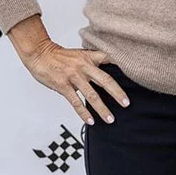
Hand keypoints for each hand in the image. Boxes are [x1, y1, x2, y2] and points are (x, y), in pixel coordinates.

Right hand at [8, 16, 128, 124]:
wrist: (39, 53)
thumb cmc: (59, 56)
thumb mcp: (79, 54)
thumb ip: (93, 62)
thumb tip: (108, 71)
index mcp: (89, 57)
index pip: (110, 59)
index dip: (123, 65)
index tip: (136, 74)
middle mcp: (84, 67)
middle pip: (105, 81)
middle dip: (117, 93)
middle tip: (127, 104)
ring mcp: (74, 77)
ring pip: (91, 95)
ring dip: (102, 109)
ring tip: (110, 119)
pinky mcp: (63, 86)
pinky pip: (76, 102)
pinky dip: (84, 113)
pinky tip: (91, 121)